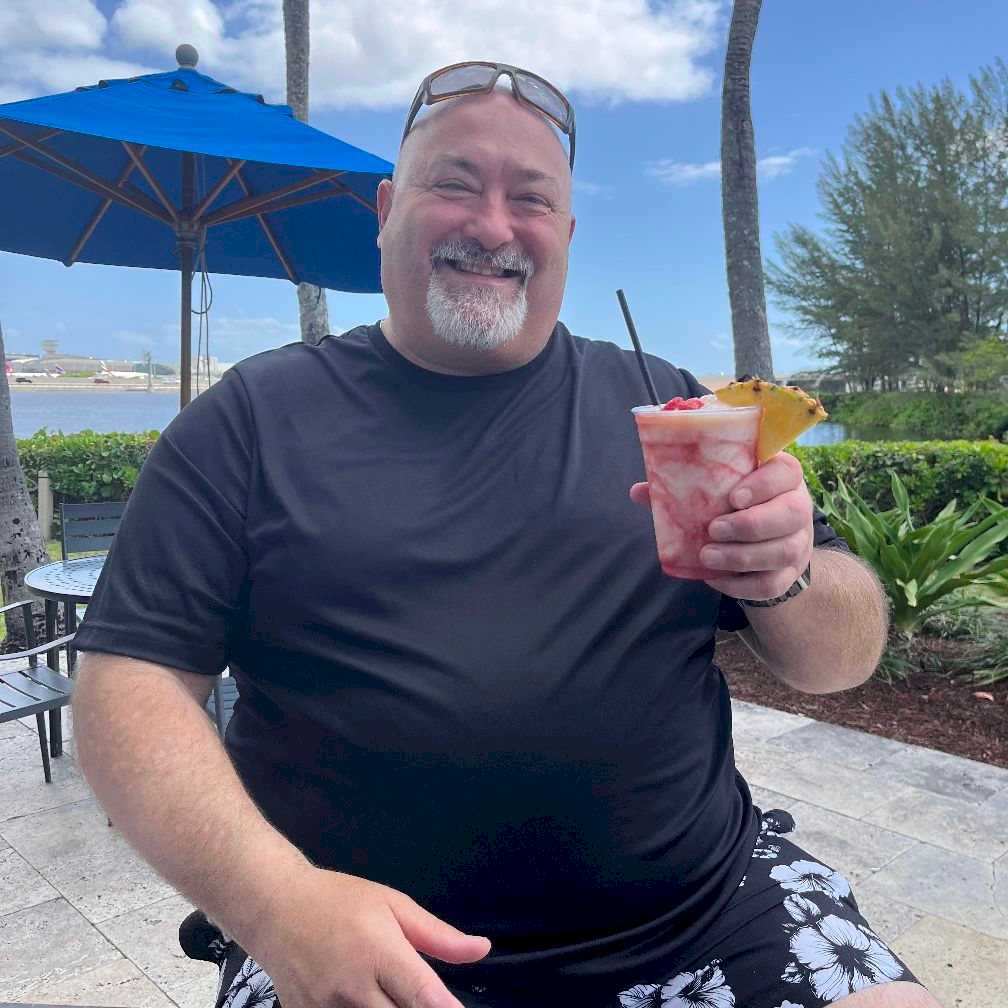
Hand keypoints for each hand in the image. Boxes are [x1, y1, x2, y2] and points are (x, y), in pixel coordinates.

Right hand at [248, 866, 490, 1007]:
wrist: (276, 908)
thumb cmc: (338, 901)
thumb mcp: (394, 905)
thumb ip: (438, 936)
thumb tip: (481, 949)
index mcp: (379, 952)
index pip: (423, 996)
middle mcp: (352, 988)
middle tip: (425, 1002)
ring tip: (392, 997)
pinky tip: (369, 1002)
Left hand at [629, 452, 813, 599]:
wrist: (760, 542)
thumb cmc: (731, 506)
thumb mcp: (713, 490)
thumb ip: (680, 486)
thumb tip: (639, 492)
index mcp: (781, 476)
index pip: (786, 471)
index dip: (763, 484)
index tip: (733, 496)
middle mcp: (798, 506)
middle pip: (792, 513)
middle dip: (751, 524)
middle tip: (713, 530)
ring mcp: (798, 542)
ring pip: (784, 551)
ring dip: (743, 557)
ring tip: (707, 557)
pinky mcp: (790, 573)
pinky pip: (772, 584)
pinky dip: (741, 586)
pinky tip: (715, 578)